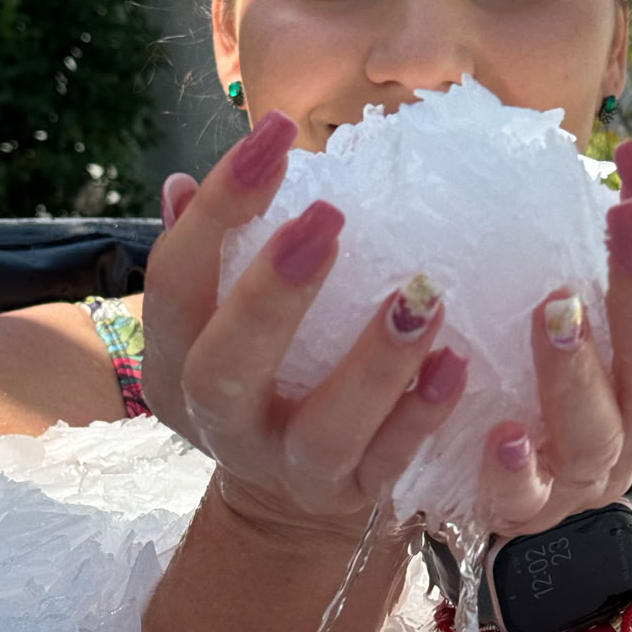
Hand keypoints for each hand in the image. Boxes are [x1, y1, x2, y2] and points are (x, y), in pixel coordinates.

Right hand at [142, 110, 467, 545]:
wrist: (291, 497)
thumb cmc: (266, 373)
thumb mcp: (220, 323)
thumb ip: (211, 254)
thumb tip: (180, 184)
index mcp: (176, 361)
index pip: (175, 282)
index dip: (219, 207)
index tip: (277, 135)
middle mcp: (222, 422)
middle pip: (225, 367)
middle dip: (274, 292)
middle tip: (329, 216)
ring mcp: (290, 469)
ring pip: (324, 431)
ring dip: (374, 362)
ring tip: (421, 294)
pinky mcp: (356, 496)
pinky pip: (392, 464)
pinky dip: (422, 416)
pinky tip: (456, 364)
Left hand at [476, 138, 631, 535]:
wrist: (552, 483)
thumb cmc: (603, 388)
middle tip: (621, 218)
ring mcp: (591, 477)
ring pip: (598, 435)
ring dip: (578, 373)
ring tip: (556, 311)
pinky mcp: (530, 510)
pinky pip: (525, 501)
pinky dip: (515, 470)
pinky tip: (501, 433)